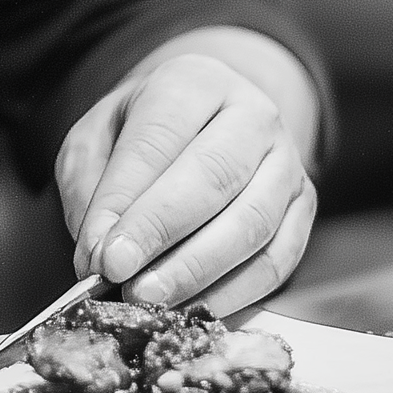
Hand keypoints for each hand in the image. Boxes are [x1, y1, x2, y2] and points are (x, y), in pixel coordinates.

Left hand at [56, 54, 316, 314]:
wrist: (207, 122)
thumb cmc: (144, 135)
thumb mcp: (97, 139)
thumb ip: (90, 190)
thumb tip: (97, 256)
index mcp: (192, 82)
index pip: (158, 139)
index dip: (129, 202)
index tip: (102, 255)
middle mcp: (252, 114)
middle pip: (213, 176)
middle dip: (162, 233)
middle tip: (120, 277)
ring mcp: (287, 162)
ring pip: (252, 222)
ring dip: (196, 270)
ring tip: (149, 299)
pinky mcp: (303, 208)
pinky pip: (277, 259)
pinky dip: (234, 293)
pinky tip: (192, 310)